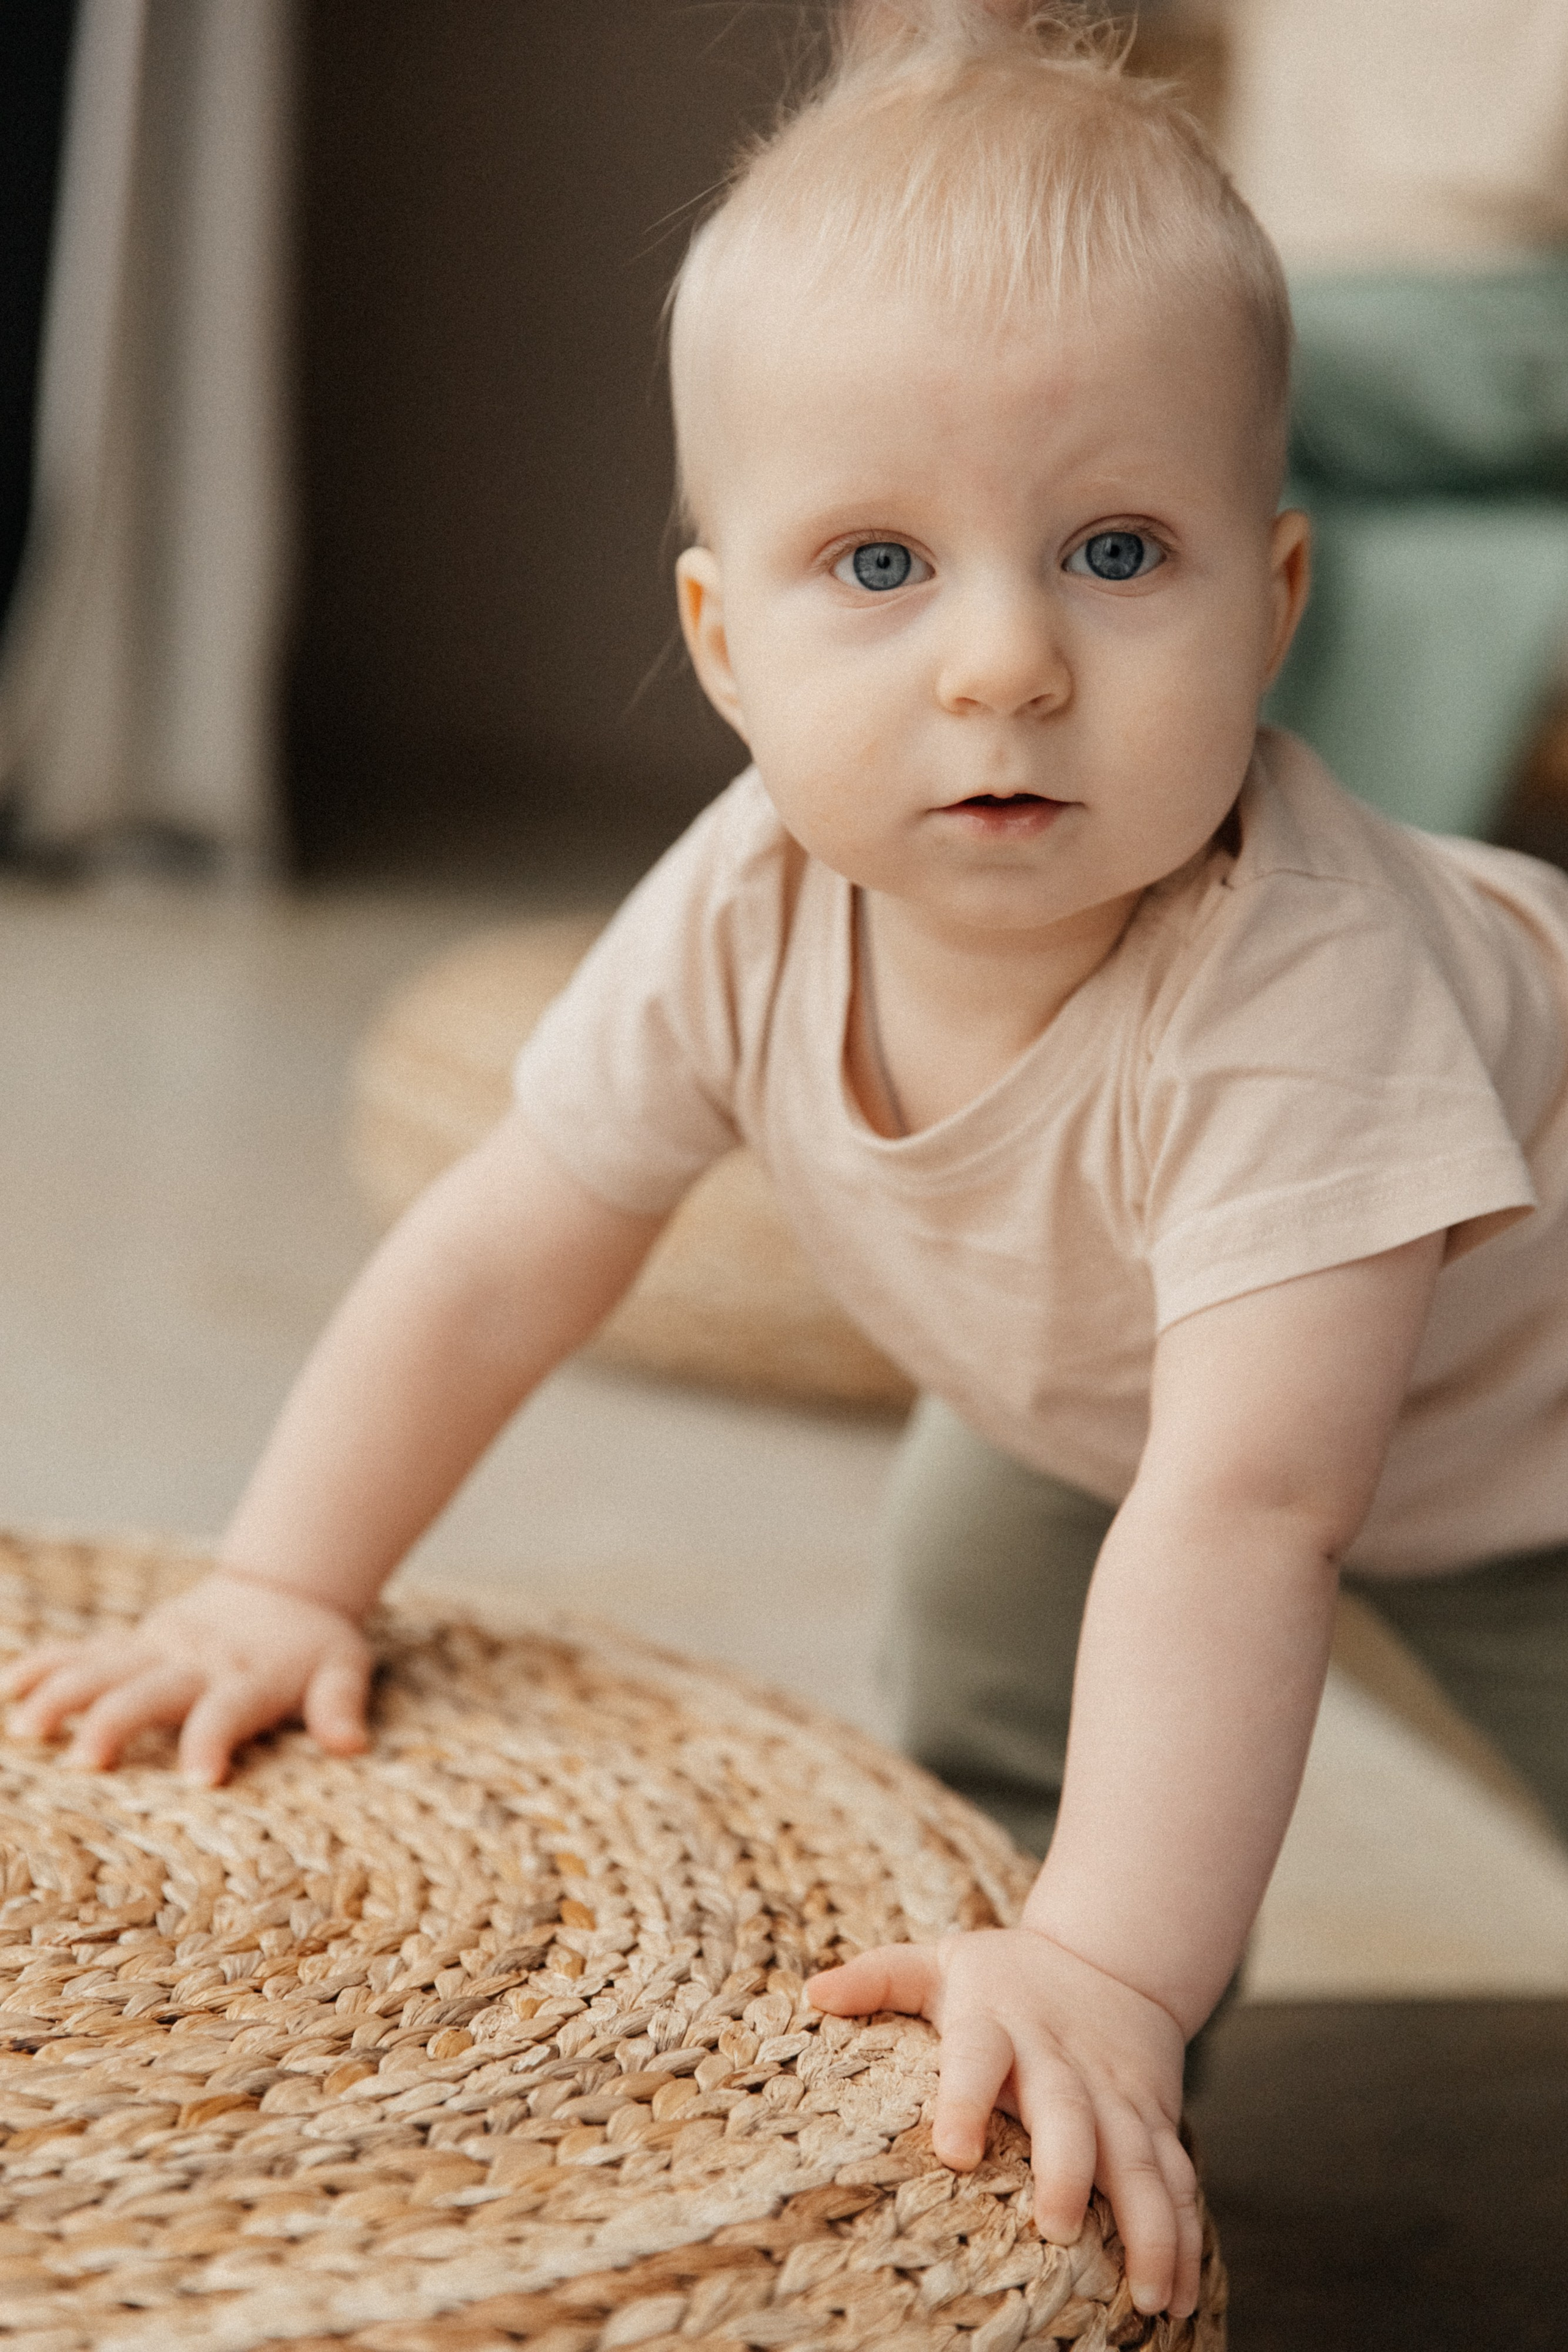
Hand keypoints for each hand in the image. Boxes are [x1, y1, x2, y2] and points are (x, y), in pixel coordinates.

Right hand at [2, 1569, 371, 1784]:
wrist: (284, 1588)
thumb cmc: (315, 1647)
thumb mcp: (344, 1667)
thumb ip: (341, 1704)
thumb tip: (351, 1743)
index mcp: (247, 1677)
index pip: (228, 1711)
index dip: (214, 1741)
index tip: (204, 1778)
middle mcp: (195, 1662)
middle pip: (150, 1691)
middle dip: (117, 1721)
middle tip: (86, 1760)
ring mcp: (158, 1649)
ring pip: (104, 1668)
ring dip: (65, 1694)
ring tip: (27, 1728)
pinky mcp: (134, 1642)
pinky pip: (83, 1653)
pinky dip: (46, 1667)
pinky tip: (12, 1688)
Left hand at [807, 1926, 1198, 2317]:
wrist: (1109, 1955)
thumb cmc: (1002, 1977)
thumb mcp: (939, 1961)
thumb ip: (879, 1977)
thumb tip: (813, 1993)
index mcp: (998, 2023)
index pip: (977, 2055)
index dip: (964, 2096)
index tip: (953, 2150)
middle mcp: (1061, 2061)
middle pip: (1068, 2114)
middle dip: (1067, 2169)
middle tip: (1056, 2227)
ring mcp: (1116, 2093)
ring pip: (1140, 2159)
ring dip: (1149, 2225)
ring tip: (1149, 2295)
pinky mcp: (1155, 2117)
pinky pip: (1177, 2178)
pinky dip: (1186, 2235)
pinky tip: (1183, 2294)